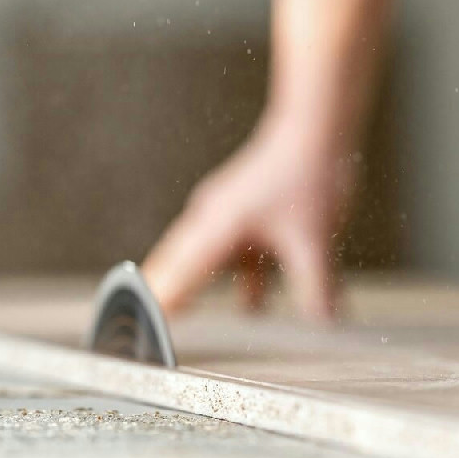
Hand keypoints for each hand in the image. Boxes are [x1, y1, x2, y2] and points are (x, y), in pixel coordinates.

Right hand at [143, 114, 353, 320]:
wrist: (316, 127)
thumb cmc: (308, 171)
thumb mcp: (314, 240)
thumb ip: (315, 287)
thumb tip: (322, 327)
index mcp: (217, 227)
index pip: (175, 276)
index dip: (157, 305)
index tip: (139, 330)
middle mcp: (210, 220)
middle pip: (172, 265)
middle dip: (157, 296)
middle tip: (136, 328)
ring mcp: (225, 214)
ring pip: (196, 258)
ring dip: (187, 286)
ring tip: (176, 317)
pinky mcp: (244, 213)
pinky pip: (229, 254)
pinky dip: (231, 278)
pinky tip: (251, 308)